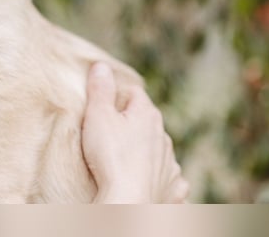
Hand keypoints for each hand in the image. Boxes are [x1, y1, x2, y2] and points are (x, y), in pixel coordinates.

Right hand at [81, 62, 188, 202]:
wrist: (128, 202)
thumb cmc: (110, 156)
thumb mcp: (97, 115)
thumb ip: (99, 88)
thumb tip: (102, 65)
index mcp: (147, 114)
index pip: (133, 92)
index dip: (115, 95)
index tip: (100, 104)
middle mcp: (163, 135)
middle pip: (145, 120)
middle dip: (130, 122)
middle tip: (107, 131)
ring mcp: (169, 163)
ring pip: (159, 148)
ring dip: (146, 149)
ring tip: (125, 157)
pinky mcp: (171, 188)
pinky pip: (170, 178)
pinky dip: (162, 177)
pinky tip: (153, 181)